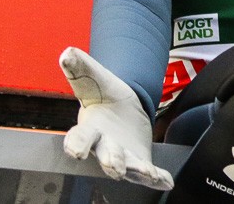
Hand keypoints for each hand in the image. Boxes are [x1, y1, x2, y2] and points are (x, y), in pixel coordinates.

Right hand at [59, 47, 173, 189]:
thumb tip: (67, 53)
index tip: (76, 151)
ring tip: (147, 173)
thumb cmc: (105, 97)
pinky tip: (166, 181)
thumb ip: (82, 68)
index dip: (77, 144)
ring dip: (136, 170)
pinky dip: (157, 178)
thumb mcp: (97, 80)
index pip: (80, 138)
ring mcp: (123, 158)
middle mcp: (104, 147)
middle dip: (110, 161)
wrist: (124, 109)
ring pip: (128, 167)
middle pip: (106, 156)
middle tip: (115, 167)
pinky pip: (149, 173)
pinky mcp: (140, 163)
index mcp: (90, 129)